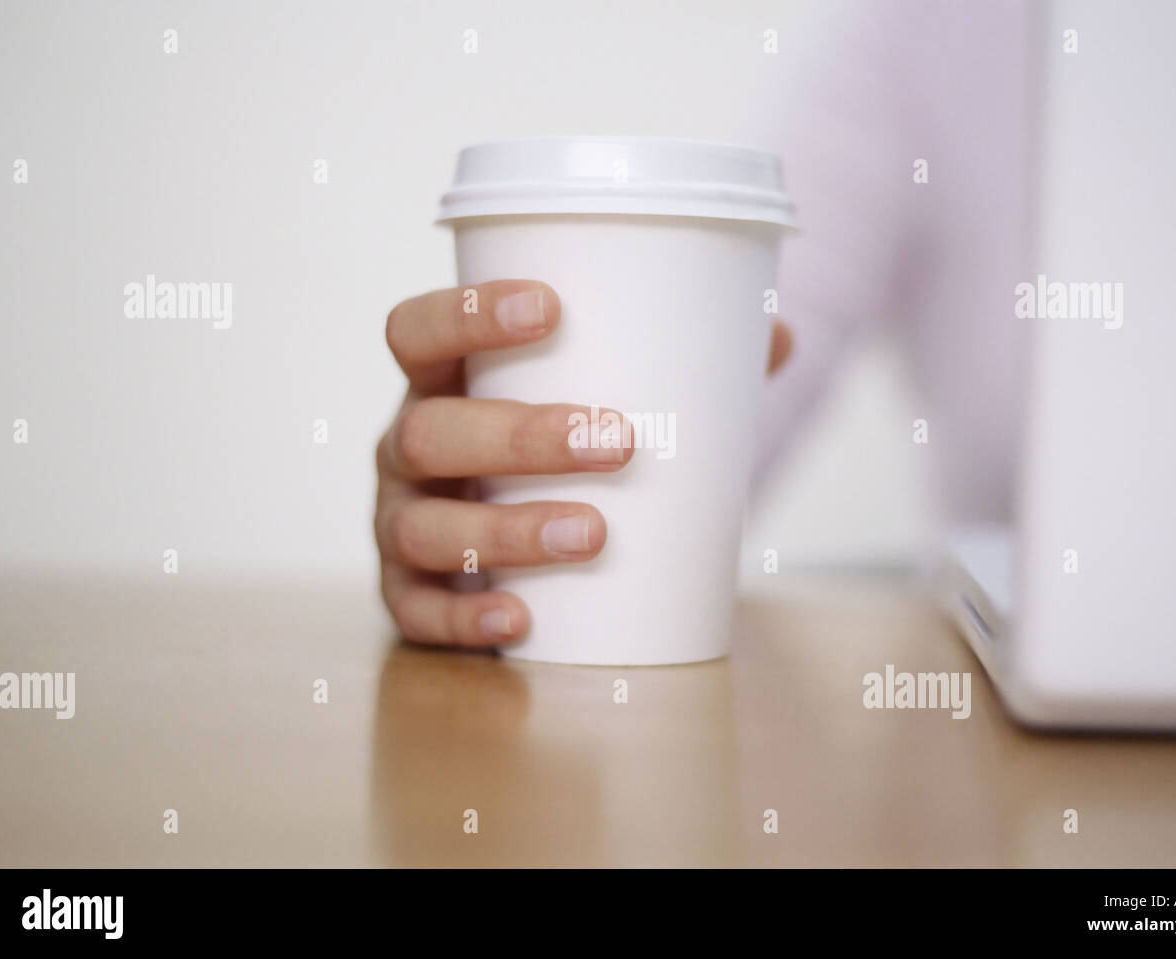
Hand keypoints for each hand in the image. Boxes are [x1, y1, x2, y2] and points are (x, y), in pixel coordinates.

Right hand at [375, 279, 792, 647]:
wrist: (522, 541)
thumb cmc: (560, 452)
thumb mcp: (607, 400)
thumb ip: (683, 364)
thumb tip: (777, 337)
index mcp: (443, 382)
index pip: (418, 331)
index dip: (466, 314)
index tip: (551, 308)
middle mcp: (406, 447)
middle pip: (430, 431)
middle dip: (521, 436)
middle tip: (619, 441)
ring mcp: (398, 523)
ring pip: (425, 526)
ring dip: (506, 530)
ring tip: (594, 534)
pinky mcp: (405, 595)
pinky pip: (414, 612)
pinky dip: (465, 617)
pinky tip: (520, 616)